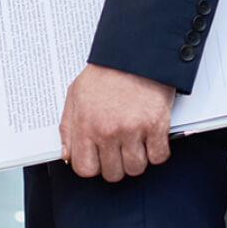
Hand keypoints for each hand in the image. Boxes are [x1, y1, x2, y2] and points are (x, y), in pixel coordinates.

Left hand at [59, 63, 175, 181]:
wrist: (135, 54)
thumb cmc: (106, 73)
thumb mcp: (75, 96)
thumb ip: (68, 128)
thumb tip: (67, 154)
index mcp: (86, 125)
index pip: (85, 169)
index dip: (93, 167)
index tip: (98, 160)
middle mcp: (108, 131)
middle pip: (112, 173)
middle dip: (115, 165)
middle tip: (118, 151)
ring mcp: (133, 130)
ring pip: (136, 168)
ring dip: (137, 160)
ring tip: (135, 144)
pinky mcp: (156, 125)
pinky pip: (158, 156)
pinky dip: (157, 152)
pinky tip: (151, 140)